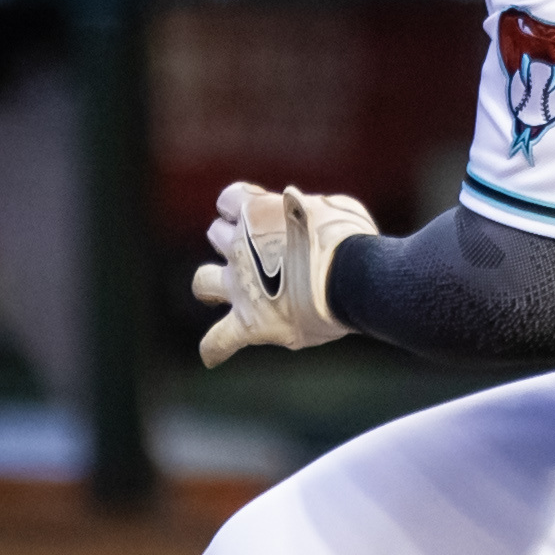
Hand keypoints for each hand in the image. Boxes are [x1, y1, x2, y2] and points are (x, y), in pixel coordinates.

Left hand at [193, 181, 376, 367]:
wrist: (351, 278)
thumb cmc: (348, 238)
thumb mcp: (332, 206)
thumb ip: (308, 210)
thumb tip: (306, 214)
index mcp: (256, 211)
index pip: (230, 199)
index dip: (242, 204)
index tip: (260, 212)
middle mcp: (239, 246)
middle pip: (217, 235)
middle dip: (235, 239)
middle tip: (263, 251)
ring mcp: (239, 286)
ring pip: (203, 280)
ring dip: (210, 283)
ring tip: (223, 290)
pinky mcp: (249, 323)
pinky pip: (219, 340)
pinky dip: (215, 348)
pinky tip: (212, 356)